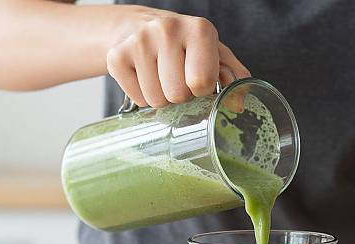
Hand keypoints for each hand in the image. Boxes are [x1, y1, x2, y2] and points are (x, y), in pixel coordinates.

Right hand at [106, 8, 250, 107]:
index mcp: (199, 30)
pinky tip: (145, 76)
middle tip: (177, 79)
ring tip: (161, 77)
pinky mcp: (116, 56)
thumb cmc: (186, 49)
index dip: (201, 90)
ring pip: (157, 100)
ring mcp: (139, 41)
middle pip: (177, 95)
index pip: (201, 81)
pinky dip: (143, 96)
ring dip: (162, 98)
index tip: (197, 78)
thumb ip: (233, 78)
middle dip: (180, 96)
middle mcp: (168, 29)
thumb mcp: (215, 57)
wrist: (141, 28)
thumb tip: (238, 104)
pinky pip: (138, 99)